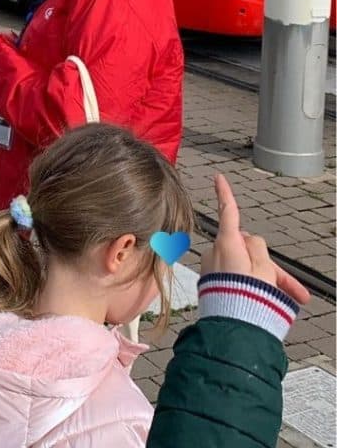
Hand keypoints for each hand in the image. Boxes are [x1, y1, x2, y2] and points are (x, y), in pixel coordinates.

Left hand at [204, 174, 309, 304]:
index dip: (225, 193)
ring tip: (292, 301)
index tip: (218, 176)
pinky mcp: (212, 285)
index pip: (228, 212)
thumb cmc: (250, 298)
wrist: (233, 332)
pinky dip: (253, 288)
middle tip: (296, 290)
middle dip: (270, 266)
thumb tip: (248, 240)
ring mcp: (213, 269)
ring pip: (246, 269)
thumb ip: (258, 249)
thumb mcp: (264, 269)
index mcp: (227, 244)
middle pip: (248, 251)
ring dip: (267, 281)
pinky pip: (236, 280)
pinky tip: (272, 305)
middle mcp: (215, 253)